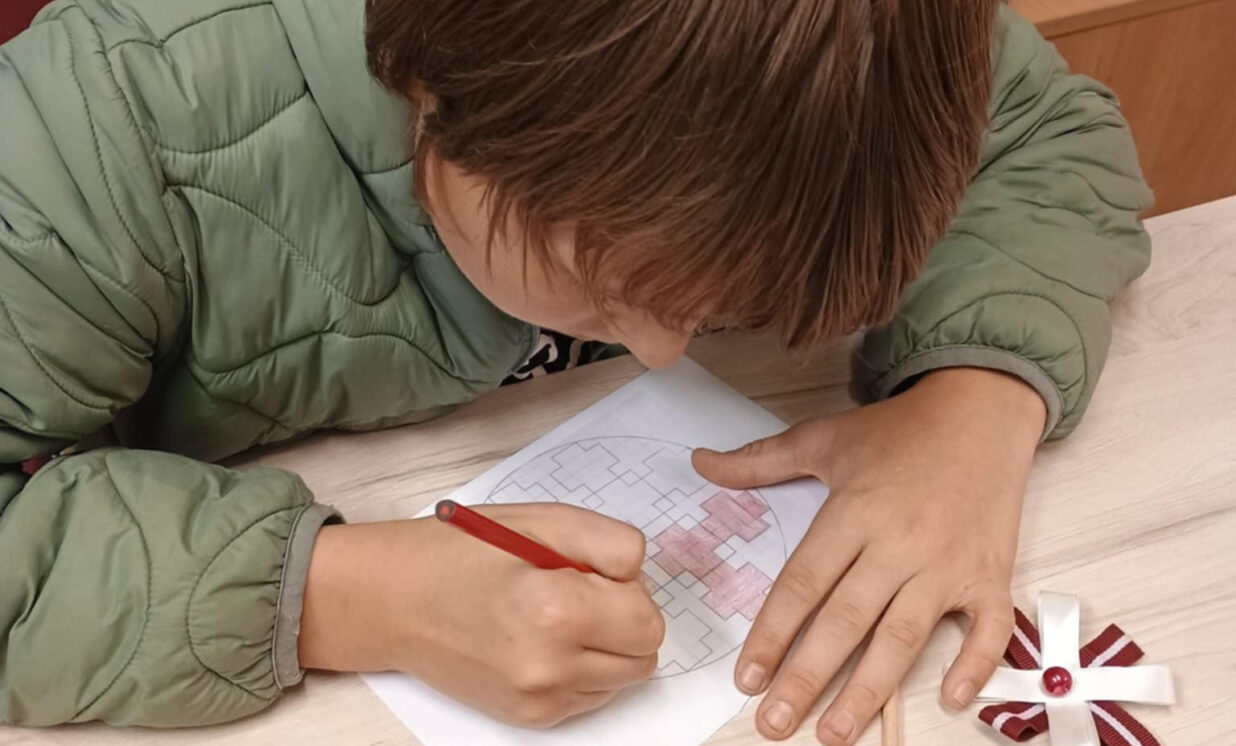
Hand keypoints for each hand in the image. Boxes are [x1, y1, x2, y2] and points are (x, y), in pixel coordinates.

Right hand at [298, 503, 664, 726]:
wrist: (395, 601)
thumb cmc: (462, 553)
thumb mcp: (542, 521)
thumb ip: (610, 543)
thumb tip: (641, 573)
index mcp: (556, 610)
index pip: (648, 620)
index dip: (629, 589)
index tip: (595, 574)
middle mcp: (550, 666)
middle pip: (643, 655)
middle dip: (625, 619)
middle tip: (579, 590)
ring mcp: (538, 699)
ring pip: (622, 679)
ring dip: (607, 647)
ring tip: (557, 614)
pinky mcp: (530, 717)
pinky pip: (591, 696)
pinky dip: (582, 668)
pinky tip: (543, 639)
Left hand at [693, 367, 1045, 743]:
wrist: (980, 408)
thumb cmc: (898, 430)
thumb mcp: (824, 438)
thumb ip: (759, 461)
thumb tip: (700, 462)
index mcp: (853, 512)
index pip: (803, 584)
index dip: (772, 633)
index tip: (746, 676)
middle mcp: (898, 542)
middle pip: (846, 620)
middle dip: (807, 677)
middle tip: (774, 722)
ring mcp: (947, 562)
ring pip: (904, 636)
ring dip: (869, 690)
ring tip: (834, 731)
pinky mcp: (990, 573)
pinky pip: (986, 628)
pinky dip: (973, 665)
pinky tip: (949, 700)